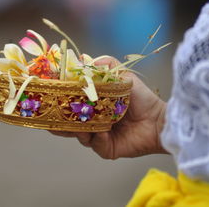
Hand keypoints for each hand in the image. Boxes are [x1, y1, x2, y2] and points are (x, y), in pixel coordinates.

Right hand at [50, 57, 167, 158]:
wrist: (159, 120)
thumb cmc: (142, 99)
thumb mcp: (123, 76)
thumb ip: (106, 65)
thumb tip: (83, 59)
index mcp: (93, 105)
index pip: (70, 103)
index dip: (59, 100)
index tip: (50, 94)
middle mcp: (92, 121)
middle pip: (68, 121)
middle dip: (59, 117)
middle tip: (53, 111)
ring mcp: (97, 136)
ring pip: (78, 134)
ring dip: (75, 128)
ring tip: (75, 121)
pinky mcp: (106, 149)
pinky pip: (95, 144)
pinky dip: (96, 137)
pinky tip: (101, 131)